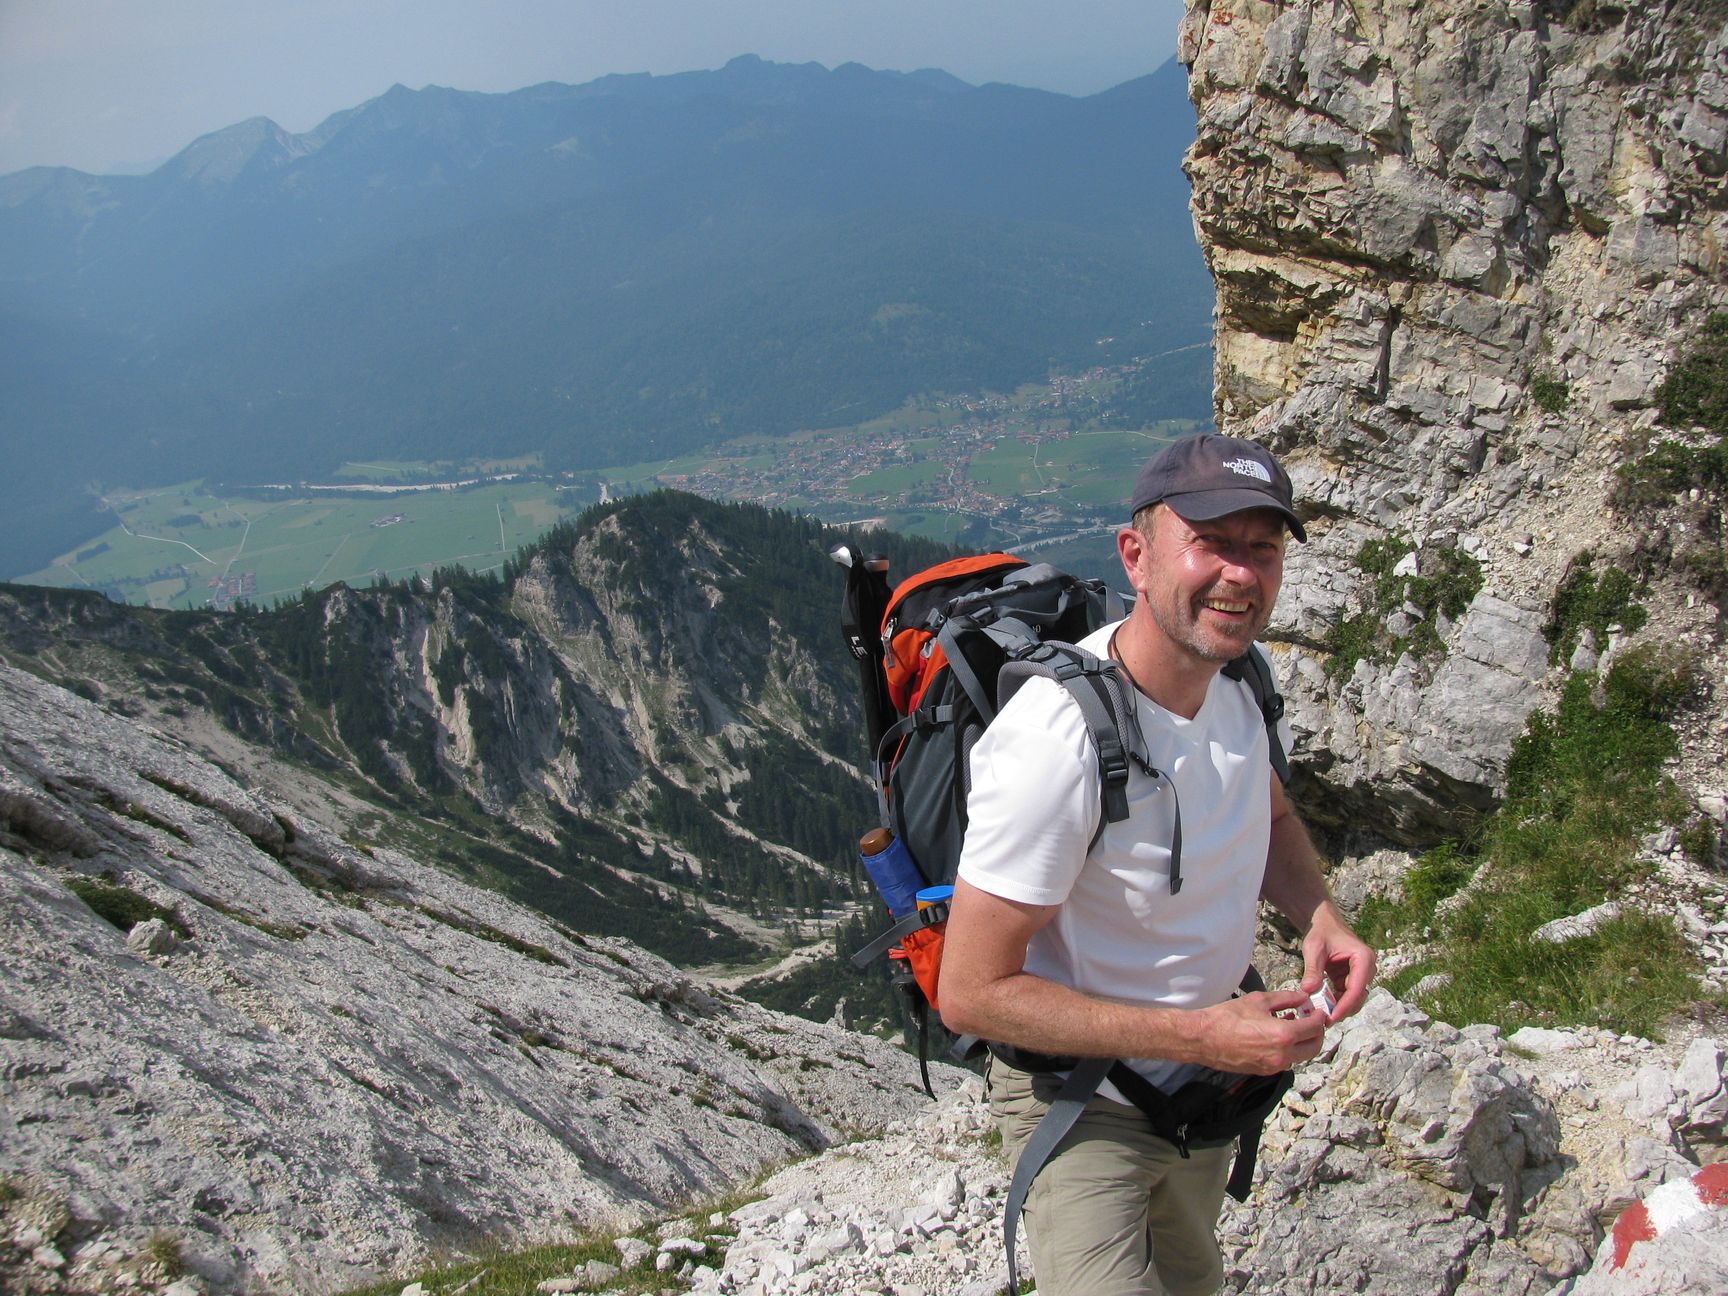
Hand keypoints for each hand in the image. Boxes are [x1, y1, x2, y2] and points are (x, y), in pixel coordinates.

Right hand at [1193, 990, 1327, 1074]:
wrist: (1204, 1038)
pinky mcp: (1264, 1071)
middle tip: (1313, 1021)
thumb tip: (1302, 997)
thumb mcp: (1258, 1000)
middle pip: (1313, 1048)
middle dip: (1317, 1034)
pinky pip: (1285, 1061)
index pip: (1314, 1028)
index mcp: (1283, 1035)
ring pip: (1300, 1056)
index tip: (1318, 1011)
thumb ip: (1285, 998)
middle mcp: (1282, 1055)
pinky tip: (1278, 1036)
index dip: (1319, 1018)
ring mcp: (1274, 1066)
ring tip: (1293, 1025)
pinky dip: (1289, 1049)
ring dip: (1303, 1042)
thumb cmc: (1227, 1017)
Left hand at [1300, 903, 1375, 1023]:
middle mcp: (1367, 968)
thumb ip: (1312, 970)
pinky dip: (1335, 1001)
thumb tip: (1307, 991)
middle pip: (1358, 997)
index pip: (1357, 988)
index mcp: (1363, 958)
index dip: (1345, 1005)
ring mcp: (1361, 974)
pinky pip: (1346, 995)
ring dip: (1339, 1007)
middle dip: (1342, 1010)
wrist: (1323, 923)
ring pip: (1354, 999)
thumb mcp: (1314, 949)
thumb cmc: (1320, 932)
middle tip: (1323, 1021)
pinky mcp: (1352, 978)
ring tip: (1321, 1015)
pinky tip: (1322, 1006)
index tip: (1331, 1017)